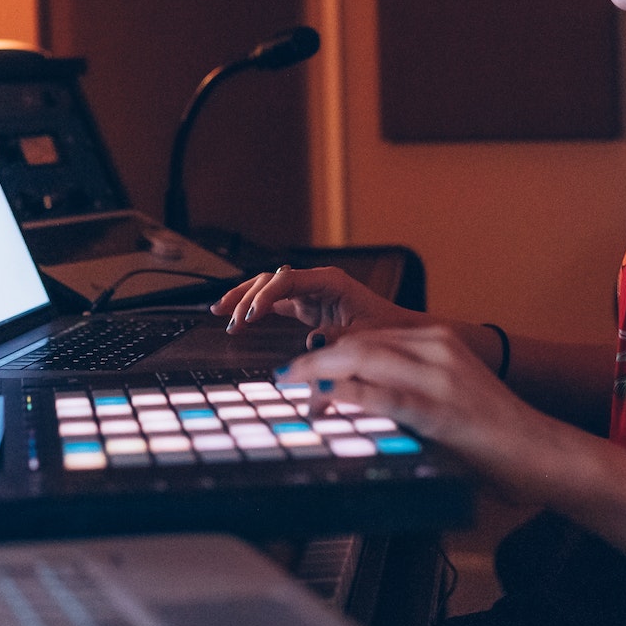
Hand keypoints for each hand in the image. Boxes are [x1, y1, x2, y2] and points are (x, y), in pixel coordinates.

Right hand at [212, 265, 420, 346]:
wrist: (403, 333)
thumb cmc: (389, 330)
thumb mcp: (364, 337)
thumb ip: (337, 341)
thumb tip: (310, 346)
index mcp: (330, 281)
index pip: (285, 280)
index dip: (263, 296)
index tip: (249, 317)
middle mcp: (317, 283)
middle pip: (269, 279)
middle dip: (246, 296)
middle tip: (231, 320)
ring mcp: (310, 294)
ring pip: (267, 288)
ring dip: (244, 299)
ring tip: (221, 313)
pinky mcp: (308, 307)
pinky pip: (275, 302)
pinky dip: (256, 309)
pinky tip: (238, 318)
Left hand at [276, 324, 558, 490]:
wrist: (542, 453)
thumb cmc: (494, 435)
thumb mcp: (445, 397)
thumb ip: (405, 391)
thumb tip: (354, 398)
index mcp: (437, 341)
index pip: (368, 335)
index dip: (328, 351)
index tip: (302, 368)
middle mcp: (437, 349)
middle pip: (358, 341)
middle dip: (315, 358)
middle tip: (286, 377)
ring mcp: (440, 377)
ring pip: (364, 359)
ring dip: (321, 374)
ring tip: (298, 392)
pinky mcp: (441, 410)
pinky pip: (383, 395)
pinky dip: (348, 395)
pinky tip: (326, 402)